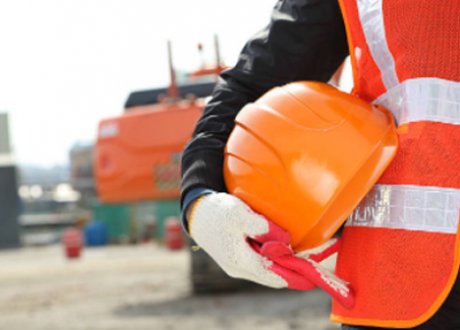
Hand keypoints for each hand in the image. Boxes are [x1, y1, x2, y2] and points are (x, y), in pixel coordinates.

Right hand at [188, 192, 354, 307]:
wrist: (197, 213)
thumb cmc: (217, 212)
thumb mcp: (239, 214)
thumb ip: (262, 227)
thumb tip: (285, 238)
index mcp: (240, 260)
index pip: (273, 275)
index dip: (295, 277)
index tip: (313, 277)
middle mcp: (240, 267)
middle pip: (273, 275)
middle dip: (294, 273)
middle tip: (315, 267)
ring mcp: (238, 264)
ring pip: (267, 270)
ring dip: (285, 266)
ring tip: (305, 259)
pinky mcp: (239, 257)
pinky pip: (261, 263)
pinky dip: (275, 259)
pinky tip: (286, 250)